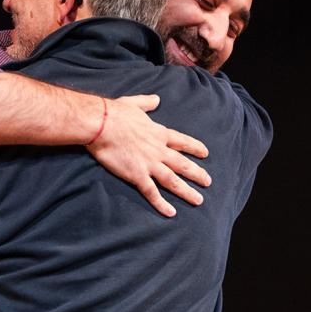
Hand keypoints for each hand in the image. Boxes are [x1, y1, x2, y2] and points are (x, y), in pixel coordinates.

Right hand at [87, 94, 210, 217]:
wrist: (102, 124)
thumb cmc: (115, 112)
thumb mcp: (134, 103)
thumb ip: (147, 102)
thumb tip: (156, 99)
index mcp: (158, 133)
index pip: (182, 142)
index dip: (194, 148)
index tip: (205, 153)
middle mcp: (159, 150)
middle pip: (183, 164)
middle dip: (197, 173)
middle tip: (208, 182)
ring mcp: (149, 164)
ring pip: (173, 181)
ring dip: (187, 191)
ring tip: (199, 200)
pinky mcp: (137, 175)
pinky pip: (152, 192)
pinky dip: (162, 204)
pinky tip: (171, 212)